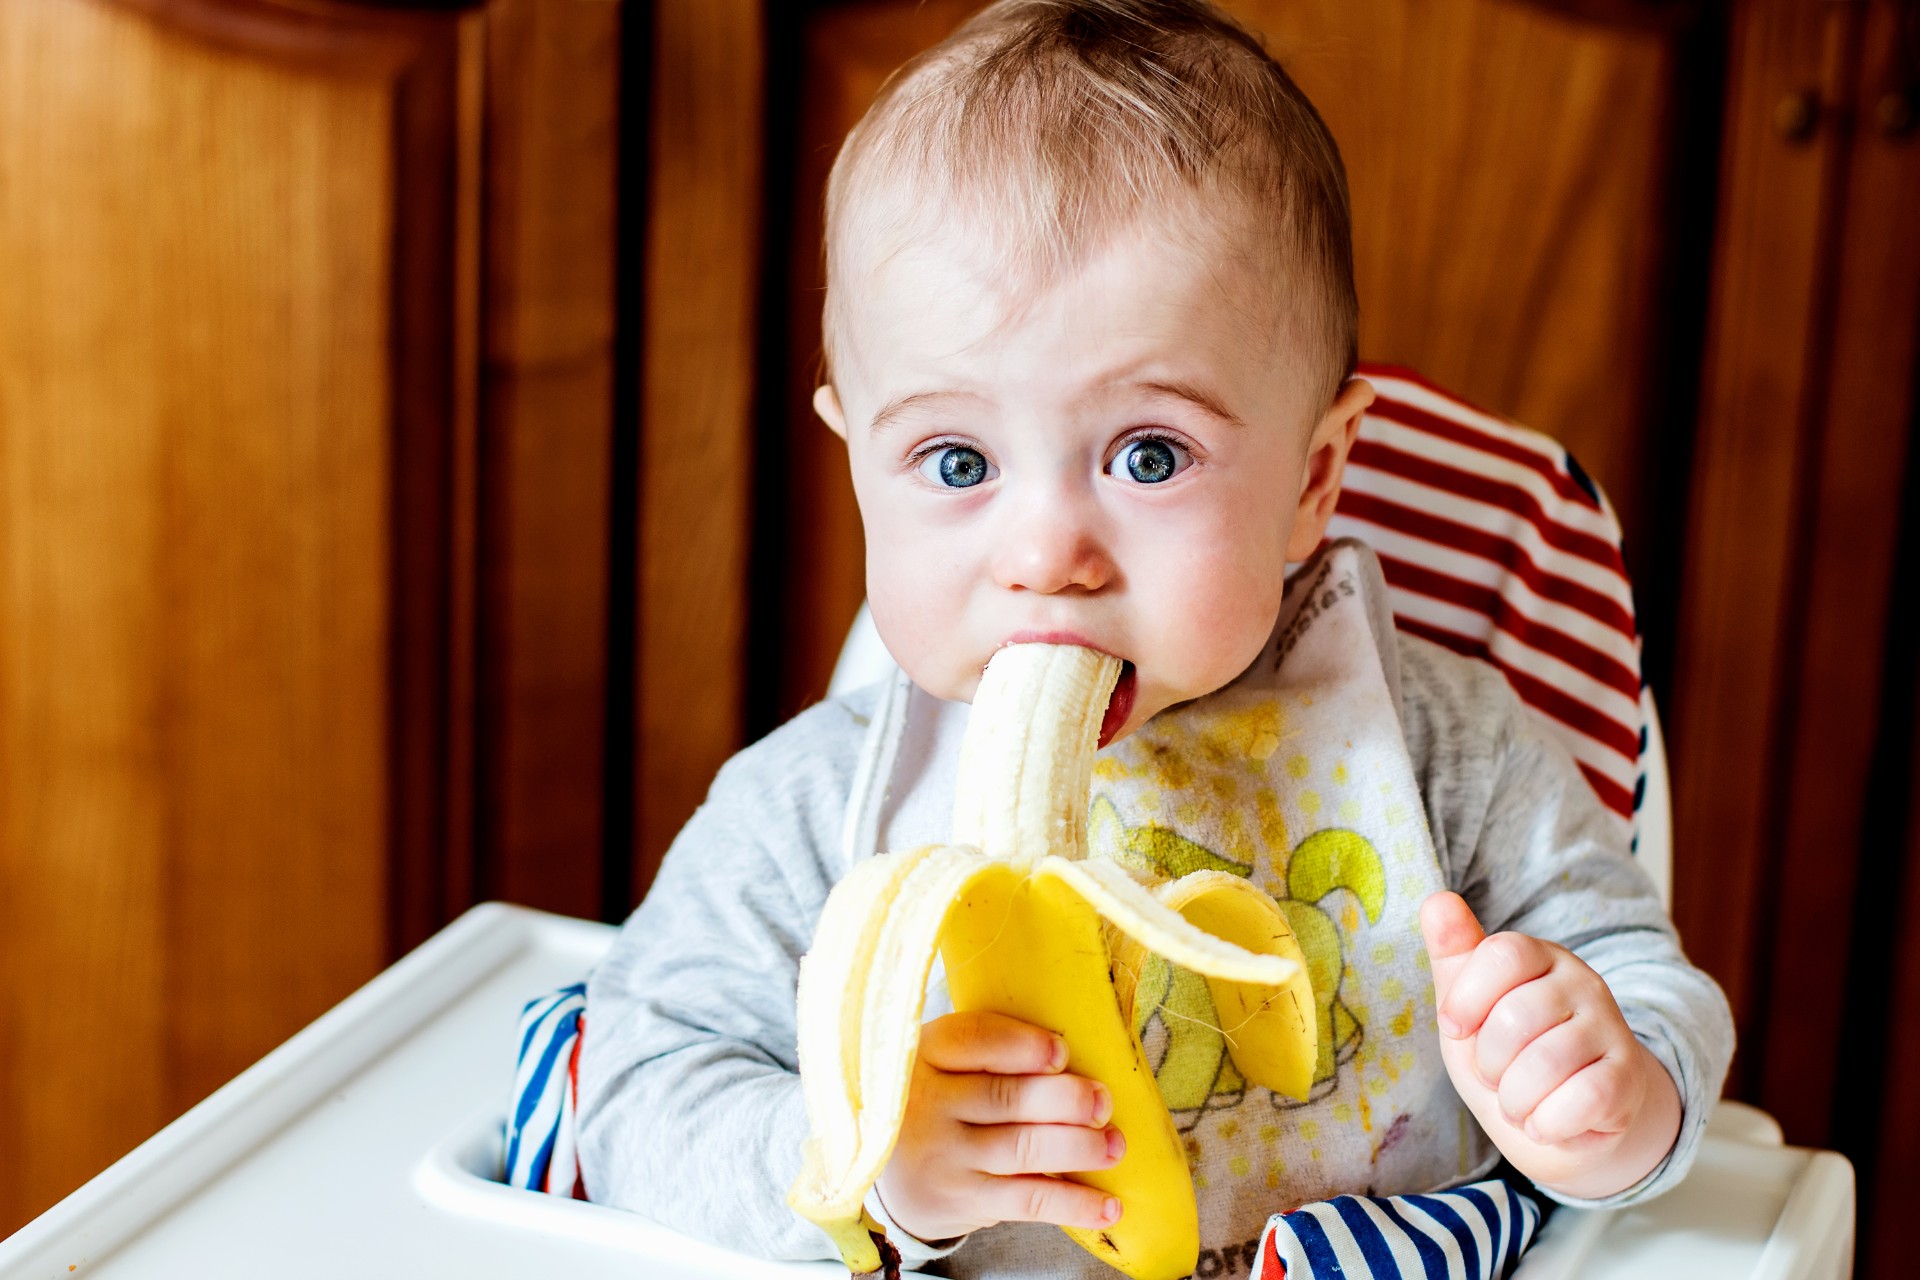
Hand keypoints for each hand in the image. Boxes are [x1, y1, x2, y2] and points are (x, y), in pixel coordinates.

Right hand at [875, 1011, 1124, 1243]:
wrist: (893, 1170)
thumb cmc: (944, 1100)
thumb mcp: (947, 1062)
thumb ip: (994, 1051)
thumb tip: (1076, 1060)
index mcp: (928, 1052)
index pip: (973, 1040)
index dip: (1021, 1045)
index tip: (1062, 1052)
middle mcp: (928, 1102)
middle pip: (1005, 1097)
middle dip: (1065, 1099)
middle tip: (1103, 1102)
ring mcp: (944, 1154)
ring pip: (1022, 1148)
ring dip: (1078, 1147)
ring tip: (1114, 1146)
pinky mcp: (963, 1199)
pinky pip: (1027, 1200)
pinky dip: (1073, 1203)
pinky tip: (1107, 1206)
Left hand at [1420, 892, 1681, 1199]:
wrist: (1564, 1119)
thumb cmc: (1508, 1054)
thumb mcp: (1470, 1006)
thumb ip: (1453, 955)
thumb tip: (1438, 899)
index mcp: (1540, 956)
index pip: (1503, 954)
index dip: (1467, 997)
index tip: (1454, 1027)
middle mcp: (1582, 983)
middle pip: (1516, 1016)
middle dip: (1488, 1062)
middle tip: (1496, 1076)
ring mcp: (1610, 1029)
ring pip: (1545, 1064)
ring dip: (1514, 1100)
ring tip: (1518, 1103)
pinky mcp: (1628, 1079)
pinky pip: (1581, 1100)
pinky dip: (1547, 1123)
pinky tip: (1544, 1122)